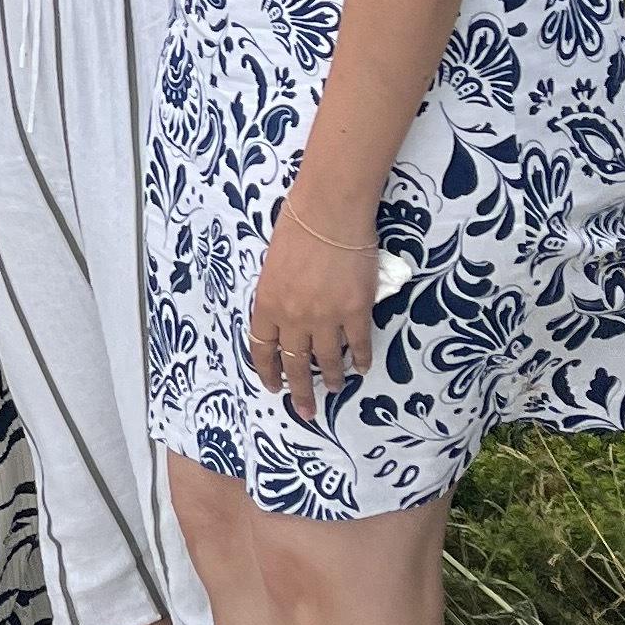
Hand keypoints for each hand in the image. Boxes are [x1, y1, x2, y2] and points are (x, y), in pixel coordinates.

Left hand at [246, 196, 382, 422]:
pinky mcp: (356, 311)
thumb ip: (277, 295)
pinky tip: (361, 368)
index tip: (273, 386)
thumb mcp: (272, 266)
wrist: (329, 213)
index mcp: (267, 304)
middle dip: (299, 391)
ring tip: (335, 389)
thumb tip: (287, 318)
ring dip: (331, 378)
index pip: (263, 349)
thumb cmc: (296, 228)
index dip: (268, 371)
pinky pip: (358, 345)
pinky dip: (360, 359)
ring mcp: (326, 317)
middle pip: (294, 364)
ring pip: (327, 360)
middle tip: (305, 411)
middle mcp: (294, 318)